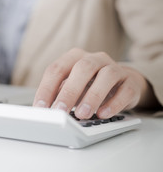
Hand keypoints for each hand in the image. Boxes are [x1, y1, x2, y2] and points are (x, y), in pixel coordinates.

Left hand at [33, 48, 149, 118]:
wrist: (122, 83)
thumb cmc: (90, 85)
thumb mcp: (71, 86)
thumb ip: (59, 94)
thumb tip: (47, 110)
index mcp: (75, 57)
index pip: (56, 69)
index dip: (46, 89)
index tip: (40, 108)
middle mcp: (95, 59)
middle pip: (82, 69)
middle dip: (69, 91)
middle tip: (60, 111)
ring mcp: (115, 68)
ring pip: (106, 76)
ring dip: (92, 96)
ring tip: (82, 114)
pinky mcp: (131, 82)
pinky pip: (125, 90)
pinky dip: (114, 103)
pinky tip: (103, 114)